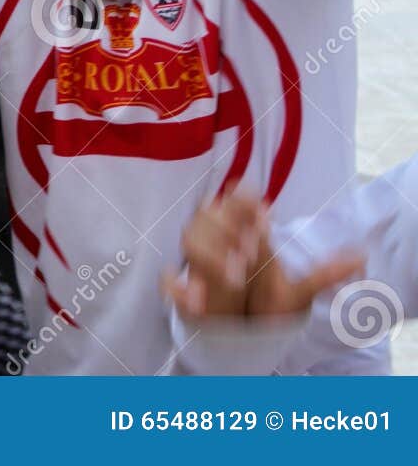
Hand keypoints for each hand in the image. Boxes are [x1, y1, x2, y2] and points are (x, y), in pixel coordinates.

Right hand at [166, 192, 363, 319]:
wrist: (235, 329)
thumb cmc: (264, 301)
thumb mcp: (295, 291)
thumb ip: (321, 275)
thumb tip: (361, 259)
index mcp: (238, 232)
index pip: (233, 201)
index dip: (243, 204)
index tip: (266, 214)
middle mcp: (214, 241)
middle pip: (208, 216)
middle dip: (229, 228)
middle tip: (254, 251)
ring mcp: (196, 264)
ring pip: (189, 238)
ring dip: (210, 252)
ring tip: (237, 276)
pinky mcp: (184, 290)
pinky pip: (169, 281)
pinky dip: (177, 287)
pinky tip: (198, 302)